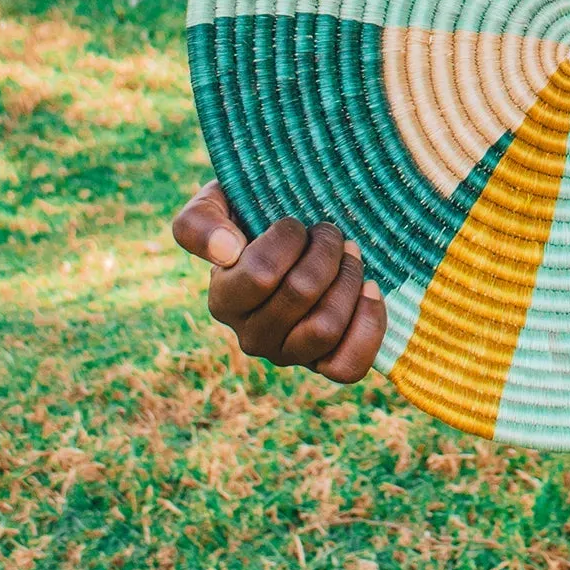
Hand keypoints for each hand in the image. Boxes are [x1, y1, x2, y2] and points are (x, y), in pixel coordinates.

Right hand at [171, 180, 386, 381]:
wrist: (292, 232)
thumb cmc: (253, 216)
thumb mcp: (216, 204)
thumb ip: (199, 223)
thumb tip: (226, 251)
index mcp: (224, 301)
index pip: (261, 273)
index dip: (289, 237)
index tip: (295, 222)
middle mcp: (252, 337)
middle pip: (301, 293)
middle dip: (326, 250)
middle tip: (331, 232)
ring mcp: (289, 354)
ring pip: (326, 328)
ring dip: (349, 279)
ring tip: (351, 255)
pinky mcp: (323, 363)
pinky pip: (348, 365)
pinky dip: (368, 323)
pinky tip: (370, 288)